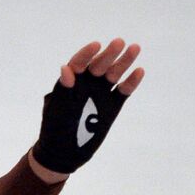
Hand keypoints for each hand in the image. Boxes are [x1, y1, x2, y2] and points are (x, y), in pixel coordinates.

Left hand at [31, 38, 144, 174]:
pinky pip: (123, 91)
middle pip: (99, 65)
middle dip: (109, 54)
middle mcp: (87, 84)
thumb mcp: (57, 109)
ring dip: (124, 62)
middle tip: (119, 42)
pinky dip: (131, 82)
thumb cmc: (55, 128)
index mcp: (71, 82)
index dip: (86, 53)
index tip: (96, 45)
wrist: (64, 152)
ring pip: (114, 74)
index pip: (79, 63)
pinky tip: (139, 71)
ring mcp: (100, 94)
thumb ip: (63, 90)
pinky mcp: (112, 105)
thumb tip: (66, 69)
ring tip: (135, 48)